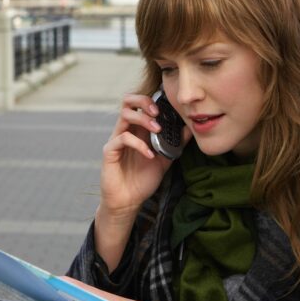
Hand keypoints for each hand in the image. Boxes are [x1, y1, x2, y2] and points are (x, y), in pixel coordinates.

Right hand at [99, 93, 189, 217]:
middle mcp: (126, 130)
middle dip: (144, 101)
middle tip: (158, 112)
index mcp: (138, 129)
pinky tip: (150, 154)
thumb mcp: (165, 159)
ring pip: (125, 115)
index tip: (168, 106)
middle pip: (128, 101)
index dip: (152, 99)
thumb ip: (175, 144)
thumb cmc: (143, 179)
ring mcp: (116, 139)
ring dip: (144, 119)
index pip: (139, 104)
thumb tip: (190, 128)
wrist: (129, 201)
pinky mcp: (110, 151)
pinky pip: (122, 138)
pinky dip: (139, 144)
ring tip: (158, 131)